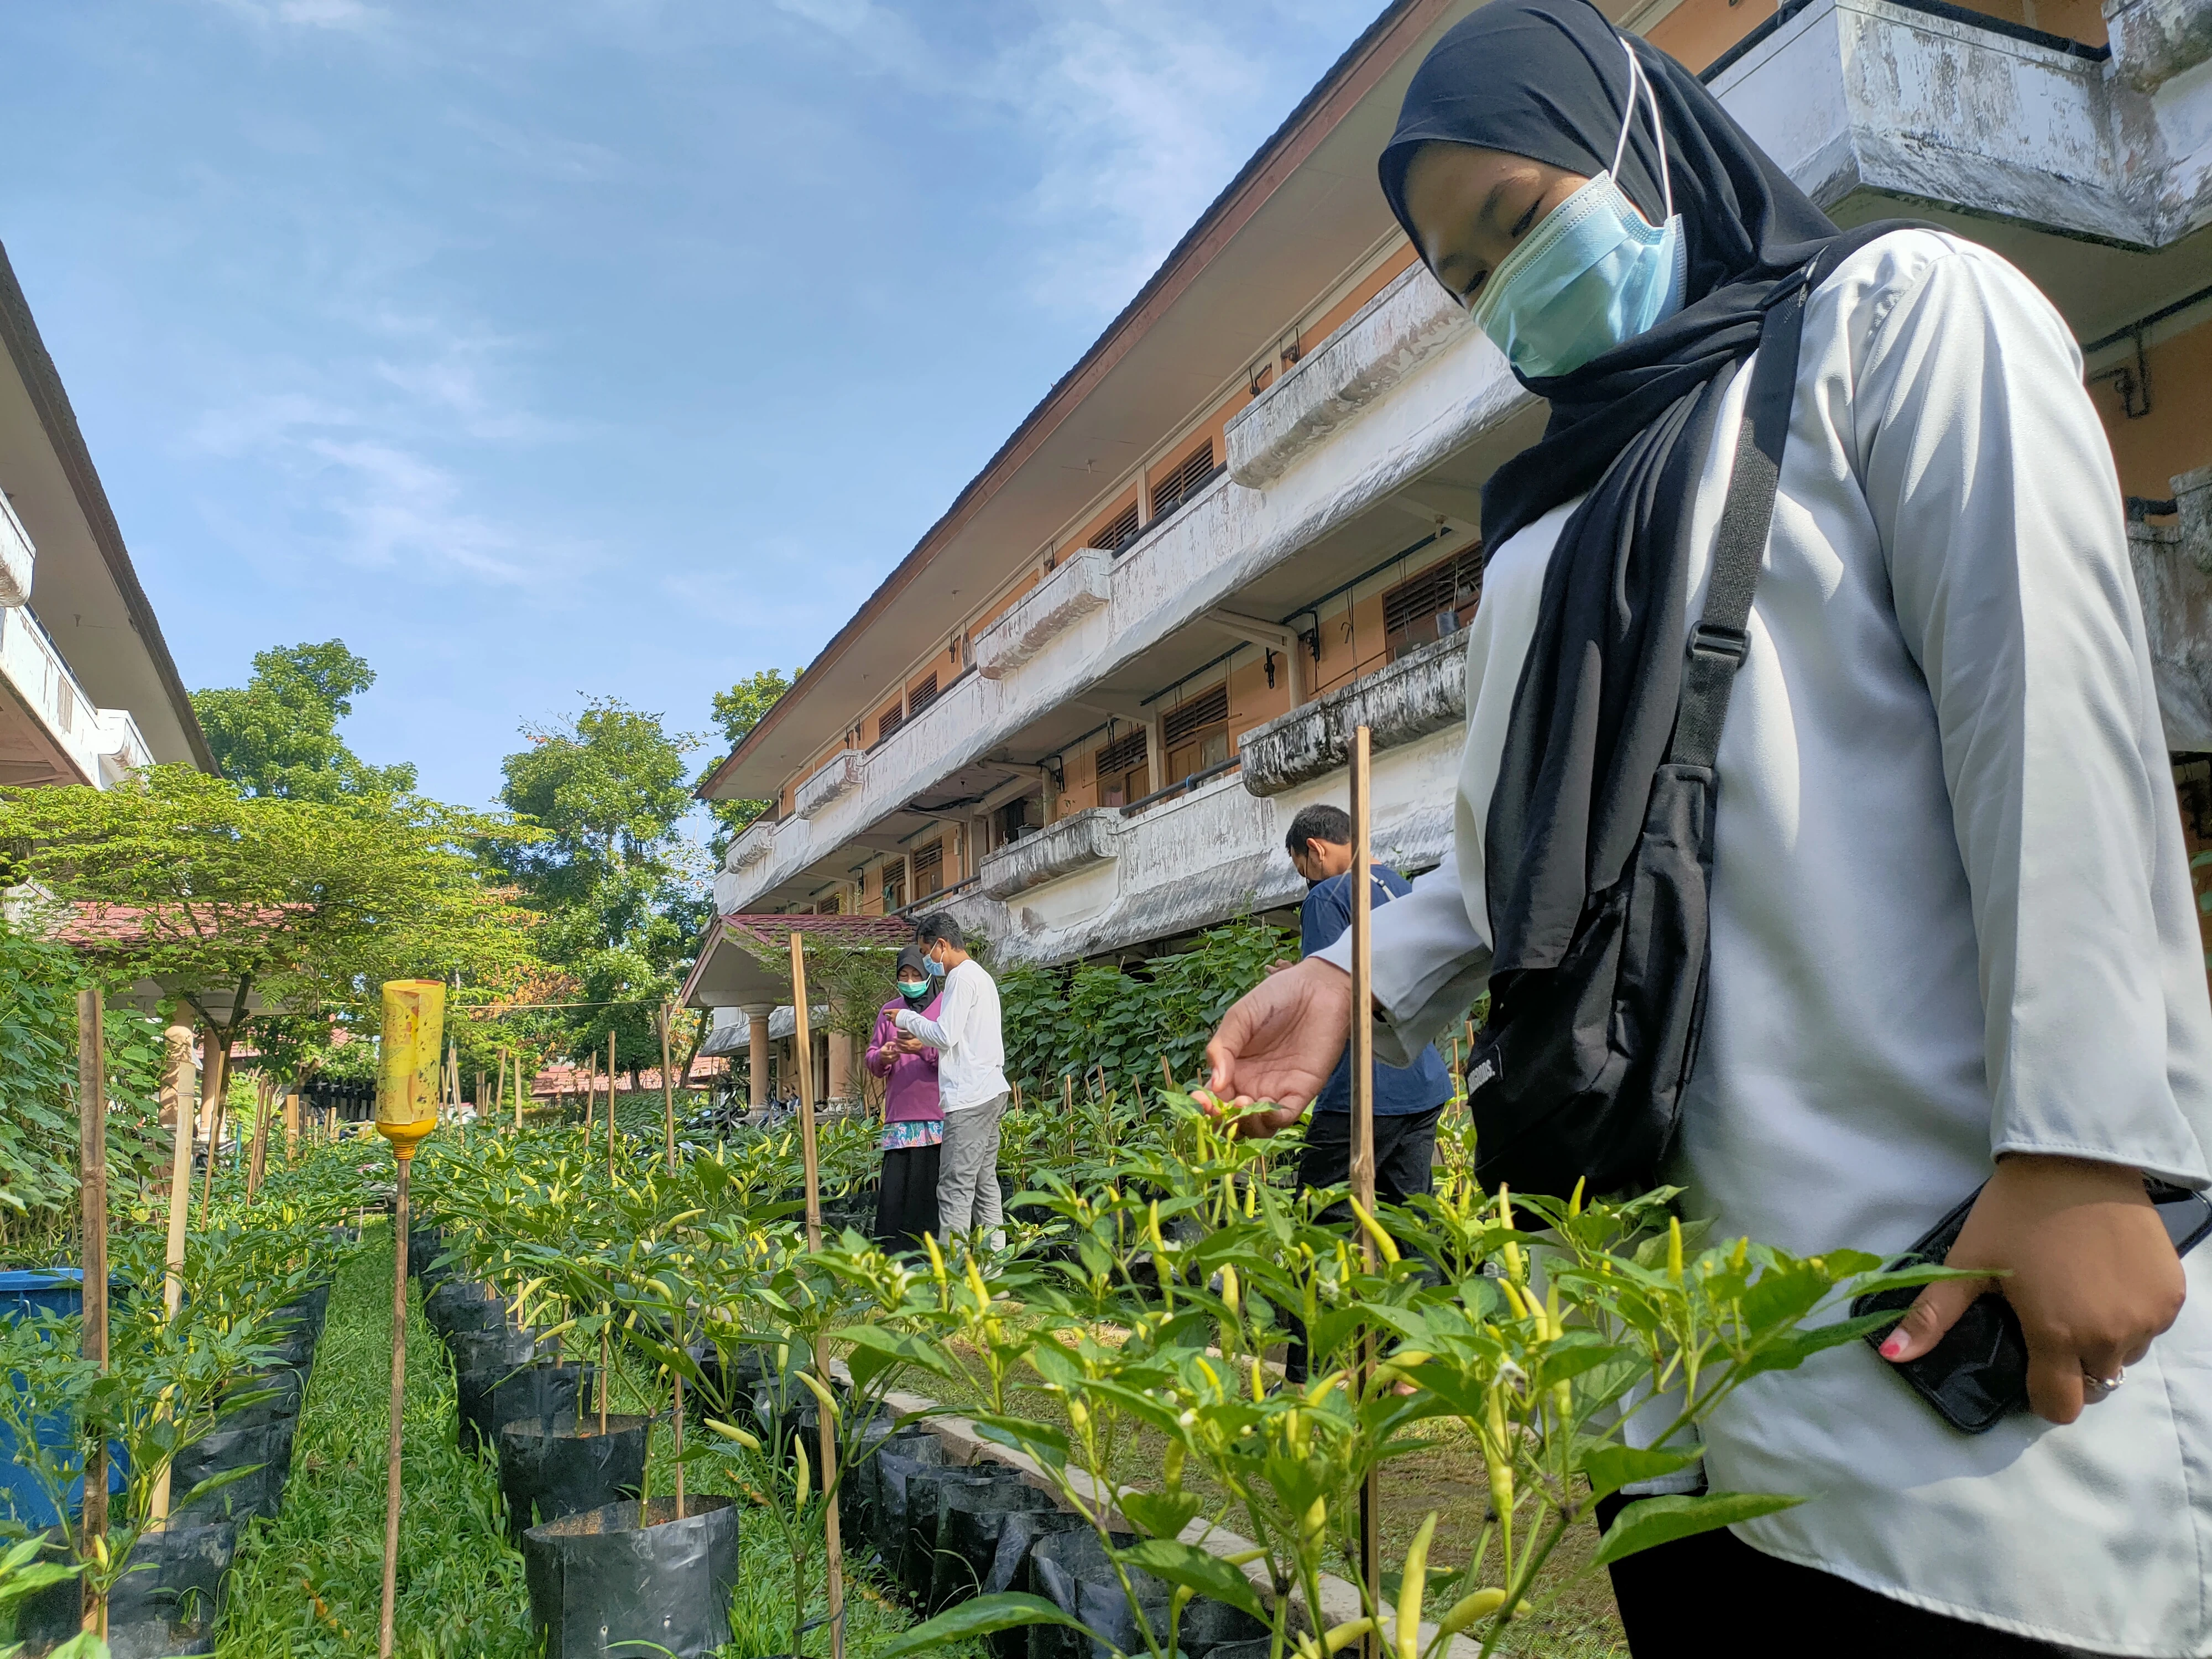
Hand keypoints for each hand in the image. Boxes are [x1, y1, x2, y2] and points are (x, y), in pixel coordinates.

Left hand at [896, 1036, 927, 1054]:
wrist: (924, 1043)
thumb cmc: (920, 1038)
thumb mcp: (914, 1035)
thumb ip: (909, 1033)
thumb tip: (904, 1029)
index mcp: (909, 1043)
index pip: (901, 1041)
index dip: (897, 1039)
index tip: (895, 1037)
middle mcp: (908, 1047)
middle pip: (900, 1045)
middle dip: (897, 1042)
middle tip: (895, 1039)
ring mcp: (909, 1050)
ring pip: (901, 1049)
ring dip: (897, 1046)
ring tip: (895, 1043)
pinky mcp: (910, 1052)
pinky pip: (903, 1052)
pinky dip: (899, 1051)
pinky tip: (897, 1049)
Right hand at [1201, 956, 1351, 1118]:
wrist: (1317, 988)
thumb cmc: (1275, 997)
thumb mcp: (1239, 1017)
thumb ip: (1221, 1048)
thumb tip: (1214, 1084)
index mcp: (1233, 1067)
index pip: (1214, 1096)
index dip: (1205, 1104)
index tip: (1200, 1101)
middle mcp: (1252, 1083)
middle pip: (1232, 1116)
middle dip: (1222, 1120)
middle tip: (1219, 1109)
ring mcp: (1276, 1089)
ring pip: (1257, 1124)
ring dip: (1246, 1124)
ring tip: (1243, 1104)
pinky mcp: (1301, 1091)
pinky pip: (1284, 1116)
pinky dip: (1271, 1120)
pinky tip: (1263, 1110)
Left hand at [1879, 1155, 2184, 1423]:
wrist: (2076, 1161)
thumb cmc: (2016, 1212)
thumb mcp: (1967, 1262)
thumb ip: (1933, 1316)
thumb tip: (1892, 1355)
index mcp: (2058, 1334)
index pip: (2059, 1405)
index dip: (2042, 1394)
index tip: (2031, 1365)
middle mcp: (2111, 1335)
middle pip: (2093, 1382)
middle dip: (2071, 1364)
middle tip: (2051, 1321)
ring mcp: (2149, 1315)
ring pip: (2125, 1355)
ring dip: (2104, 1340)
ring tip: (2078, 1296)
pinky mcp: (2172, 1293)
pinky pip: (2152, 1325)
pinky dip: (2131, 1314)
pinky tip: (2107, 1281)